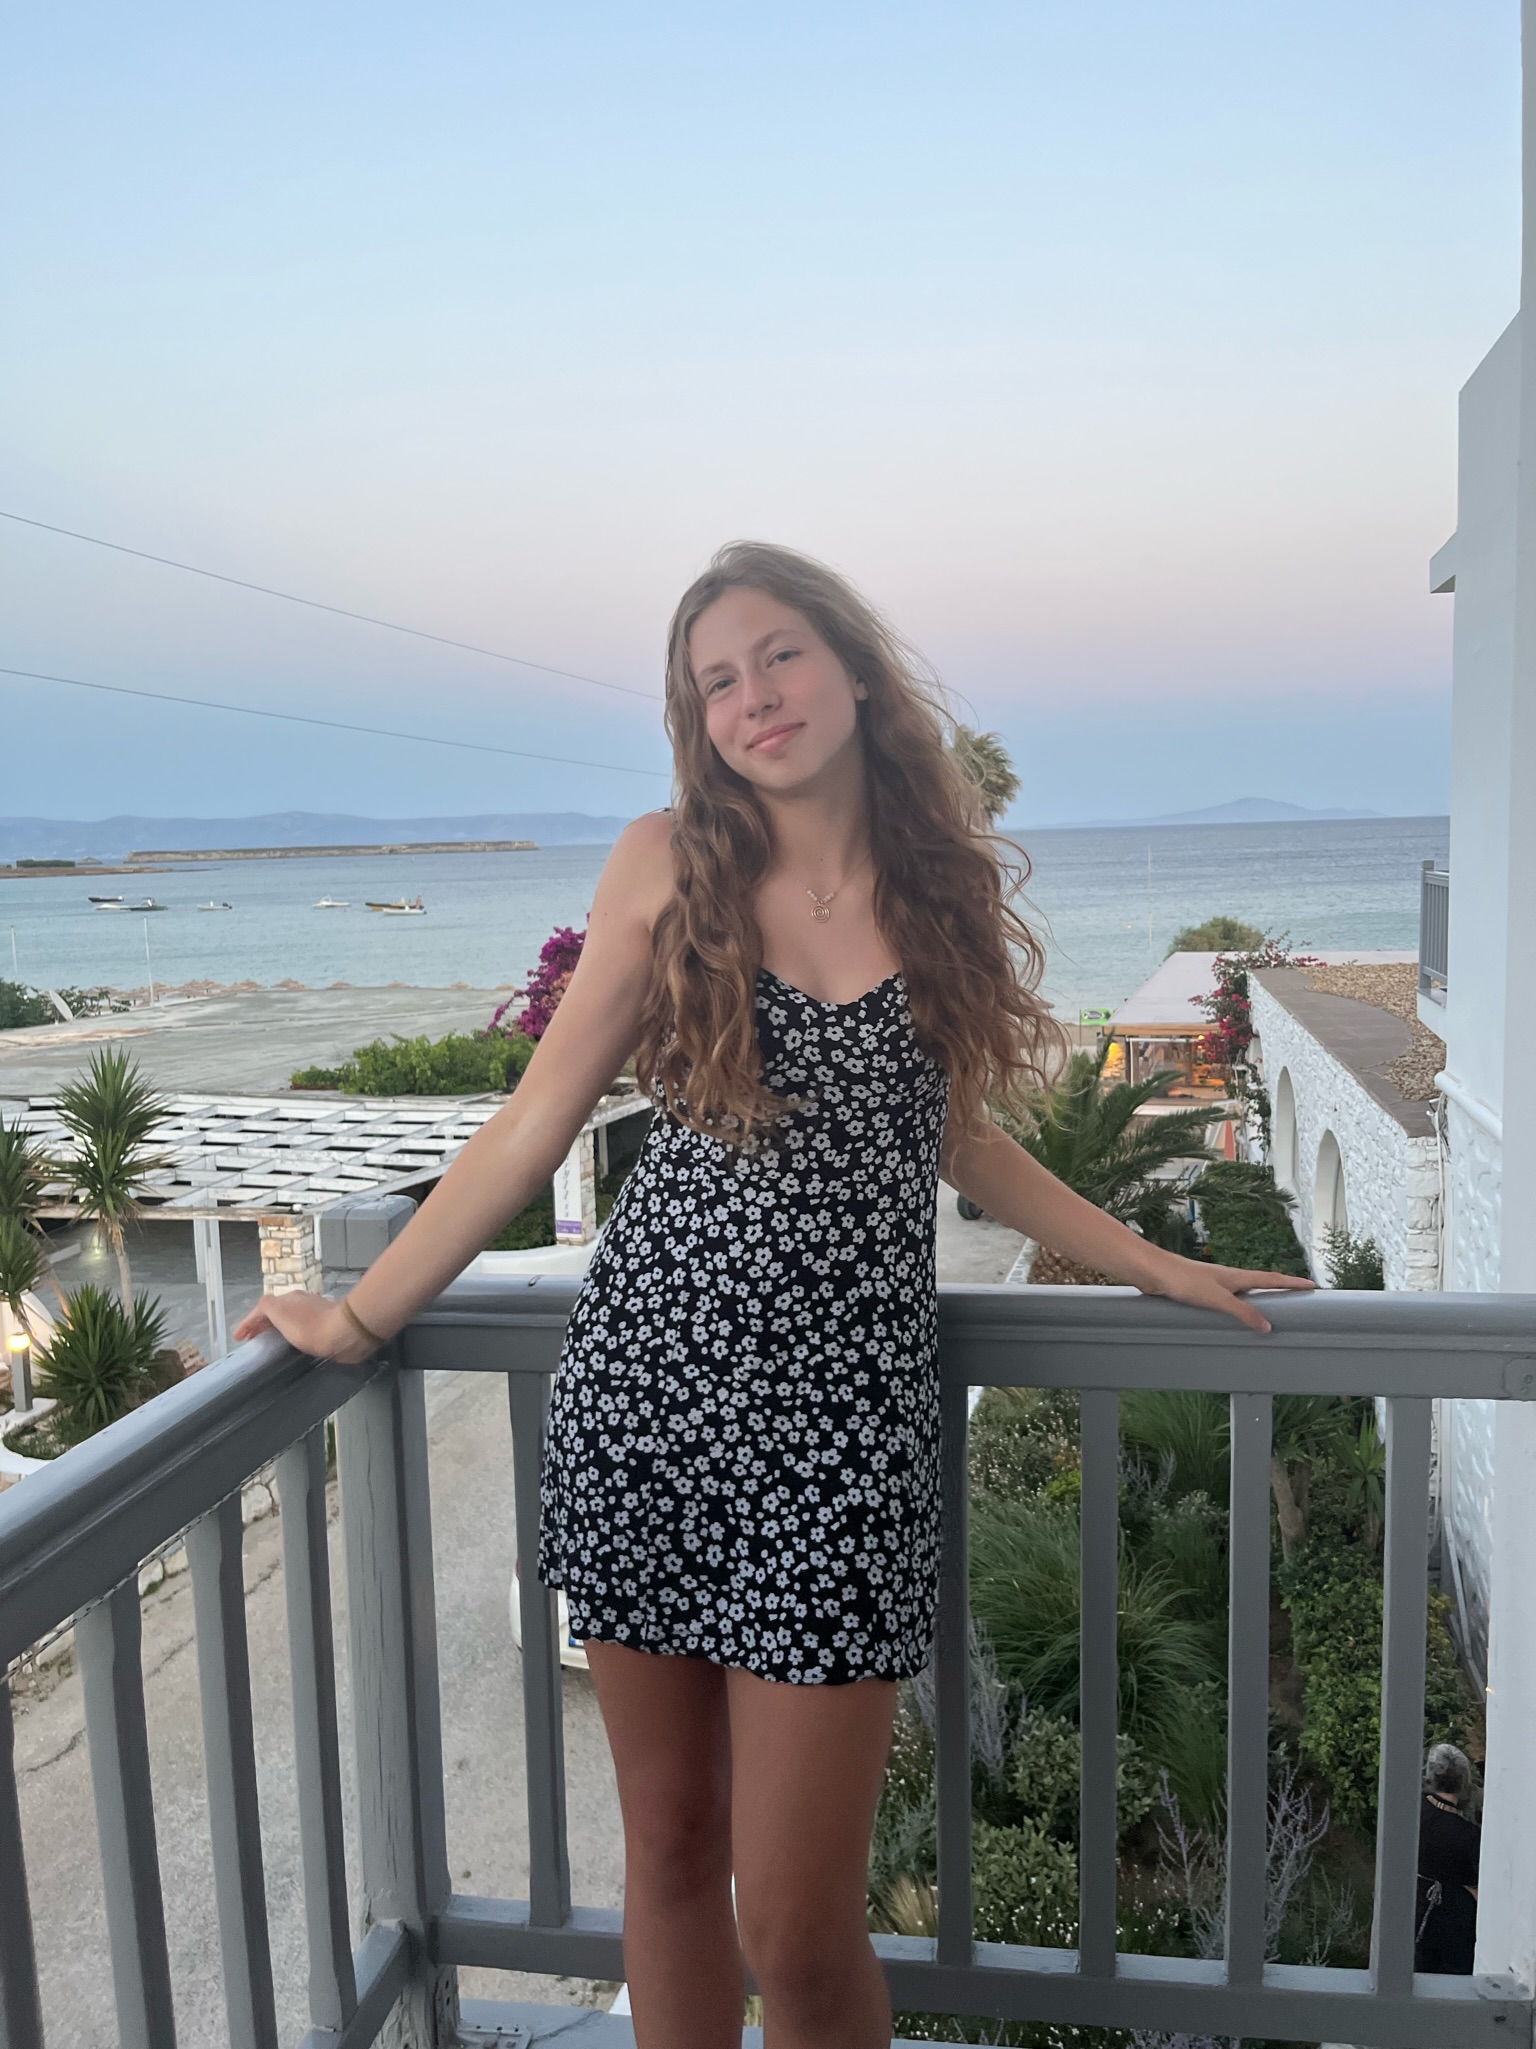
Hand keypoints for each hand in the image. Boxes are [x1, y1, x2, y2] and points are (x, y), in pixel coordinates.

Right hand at [232, 1292, 373, 1364]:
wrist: (345, 1332)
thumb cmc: (310, 1326)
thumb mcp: (279, 1312)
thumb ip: (266, 1307)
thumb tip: (262, 1307)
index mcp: (289, 1298)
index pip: (262, 1308)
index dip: (248, 1322)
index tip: (239, 1336)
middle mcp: (302, 1301)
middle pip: (276, 1311)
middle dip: (262, 1324)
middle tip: (252, 1339)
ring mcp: (316, 1311)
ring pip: (290, 1318)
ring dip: (277, 1328)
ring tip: (270, 1342)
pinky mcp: (328, 1324)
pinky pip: (304, 1328)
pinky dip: (292, 1334)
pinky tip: (294, 1343)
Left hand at [1138, 1254, 1313, 1333]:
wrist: (1153, 1272)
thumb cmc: (1183, 1281)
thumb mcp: (1217, 1299)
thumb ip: (1242, 1313)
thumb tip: (1267, 1327)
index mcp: (1237, 1277)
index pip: (1271, 1279)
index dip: (1292, 1282)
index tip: (1312, 1284)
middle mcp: (1228, 1278)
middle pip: (1260, 1282)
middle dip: (1279, 1288)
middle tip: (1296, 1293)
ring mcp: (1214, 1283)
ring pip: (1243, 1291)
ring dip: (1258, 1297)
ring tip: (1270, 1306)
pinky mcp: (1199, 1291)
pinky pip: (1226, 1299)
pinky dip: (1237, 1305)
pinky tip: (1231, 1314)